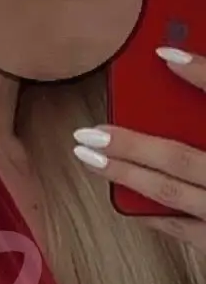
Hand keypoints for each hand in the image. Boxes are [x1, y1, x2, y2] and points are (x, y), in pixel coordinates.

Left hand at [73, 47, 205, 254]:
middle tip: (89, 131)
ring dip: (128, 175)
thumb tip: (180, 65)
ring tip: (92, 159)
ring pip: (172, 192)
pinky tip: (125, 202)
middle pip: (182, 157)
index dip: (203, 73)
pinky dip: (152, 213)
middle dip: (132, 143)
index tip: (164, 54)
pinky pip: (182, 228)